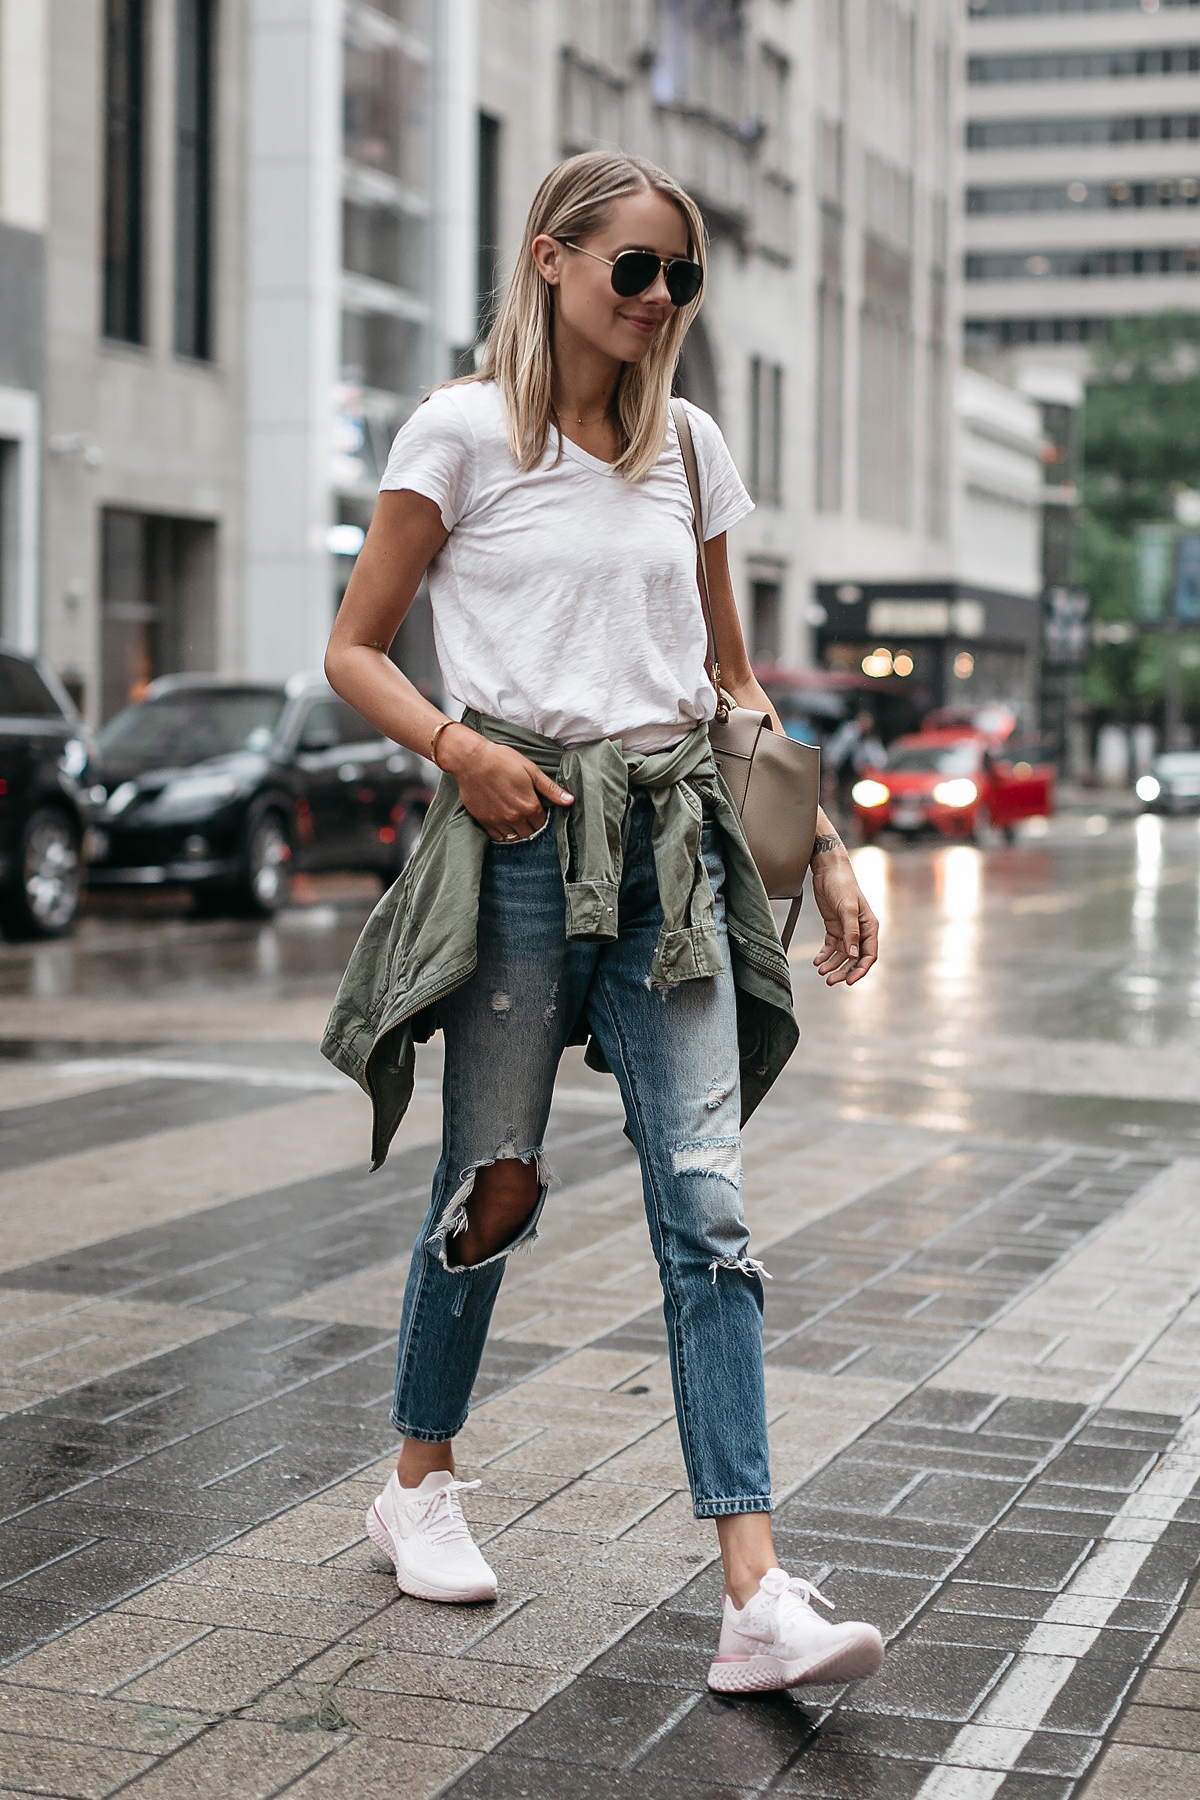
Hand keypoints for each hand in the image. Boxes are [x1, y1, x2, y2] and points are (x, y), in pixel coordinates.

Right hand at [437, 725, 573, 841]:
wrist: (472, 760)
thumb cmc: (503, 760)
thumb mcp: (531, 770)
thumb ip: (551, 789)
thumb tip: (570, 800)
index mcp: (529, 806)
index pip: (543, 824)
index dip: (544, 820)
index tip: (541, 814)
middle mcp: (515, 818)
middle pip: (530, 834)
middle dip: (533, 829)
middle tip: (531, 820)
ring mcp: (498, 821)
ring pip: (514, 839)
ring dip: (519, 834)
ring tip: (519, 824)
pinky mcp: (484, 821)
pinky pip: (497, 838)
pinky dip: (504, 835)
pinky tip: (505, 827)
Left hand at [810, 844, 878, 985]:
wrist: (828, 869)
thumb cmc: (842, 884)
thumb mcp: (847, 909)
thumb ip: (851, 933)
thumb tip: (853, 955)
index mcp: (870, 927)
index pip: (869, 955)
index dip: (860, 970)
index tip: (849, 981)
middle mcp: (860, 930)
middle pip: (854, 958)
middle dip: (843, 971)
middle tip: (830, 980)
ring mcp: (847, 929)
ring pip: (842, 955)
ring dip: (832, 964)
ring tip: (821, 971)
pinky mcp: (834, 926)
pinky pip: (831, 946)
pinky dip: (825, 955)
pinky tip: (817, 961)